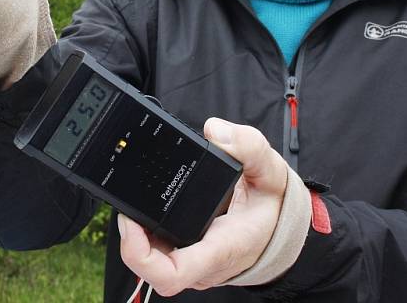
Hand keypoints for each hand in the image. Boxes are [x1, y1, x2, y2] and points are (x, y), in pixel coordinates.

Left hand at [118, 119, 287, 296]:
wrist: (281, 225)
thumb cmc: (273, 204)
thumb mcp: (271, 169)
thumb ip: (248, 146)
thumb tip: (215, 131)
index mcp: (221, 249)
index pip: (171, 274)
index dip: (139, 254)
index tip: (130, 221)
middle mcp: (203, 265)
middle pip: (150, 269)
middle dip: (130, 240)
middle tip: (125, 205)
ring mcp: (193, 263)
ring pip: (150, 261)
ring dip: (135, 238)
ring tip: (131, 204)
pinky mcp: (187, 255)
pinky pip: (157, 253)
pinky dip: (144, 234)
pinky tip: (144, 208)